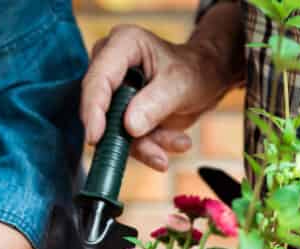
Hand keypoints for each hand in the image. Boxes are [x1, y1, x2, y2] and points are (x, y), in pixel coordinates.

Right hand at [81, 3, 243, 171]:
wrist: (206, 81)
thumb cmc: (195, 71)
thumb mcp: (181, 84)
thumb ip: (155, 104)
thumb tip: (129, 127)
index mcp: (122, 45)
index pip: (98, 79)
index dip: (93, 109)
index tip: (95, 137)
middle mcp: (111, 66)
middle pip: (100, 108)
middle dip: (126, 136)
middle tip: (155, 153)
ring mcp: (113, 91)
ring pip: (113, 130)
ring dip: (146, 144)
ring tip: (178, 142)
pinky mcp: (119, 114)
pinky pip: (125, 139)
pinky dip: (150, 147)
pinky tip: (176, 142)